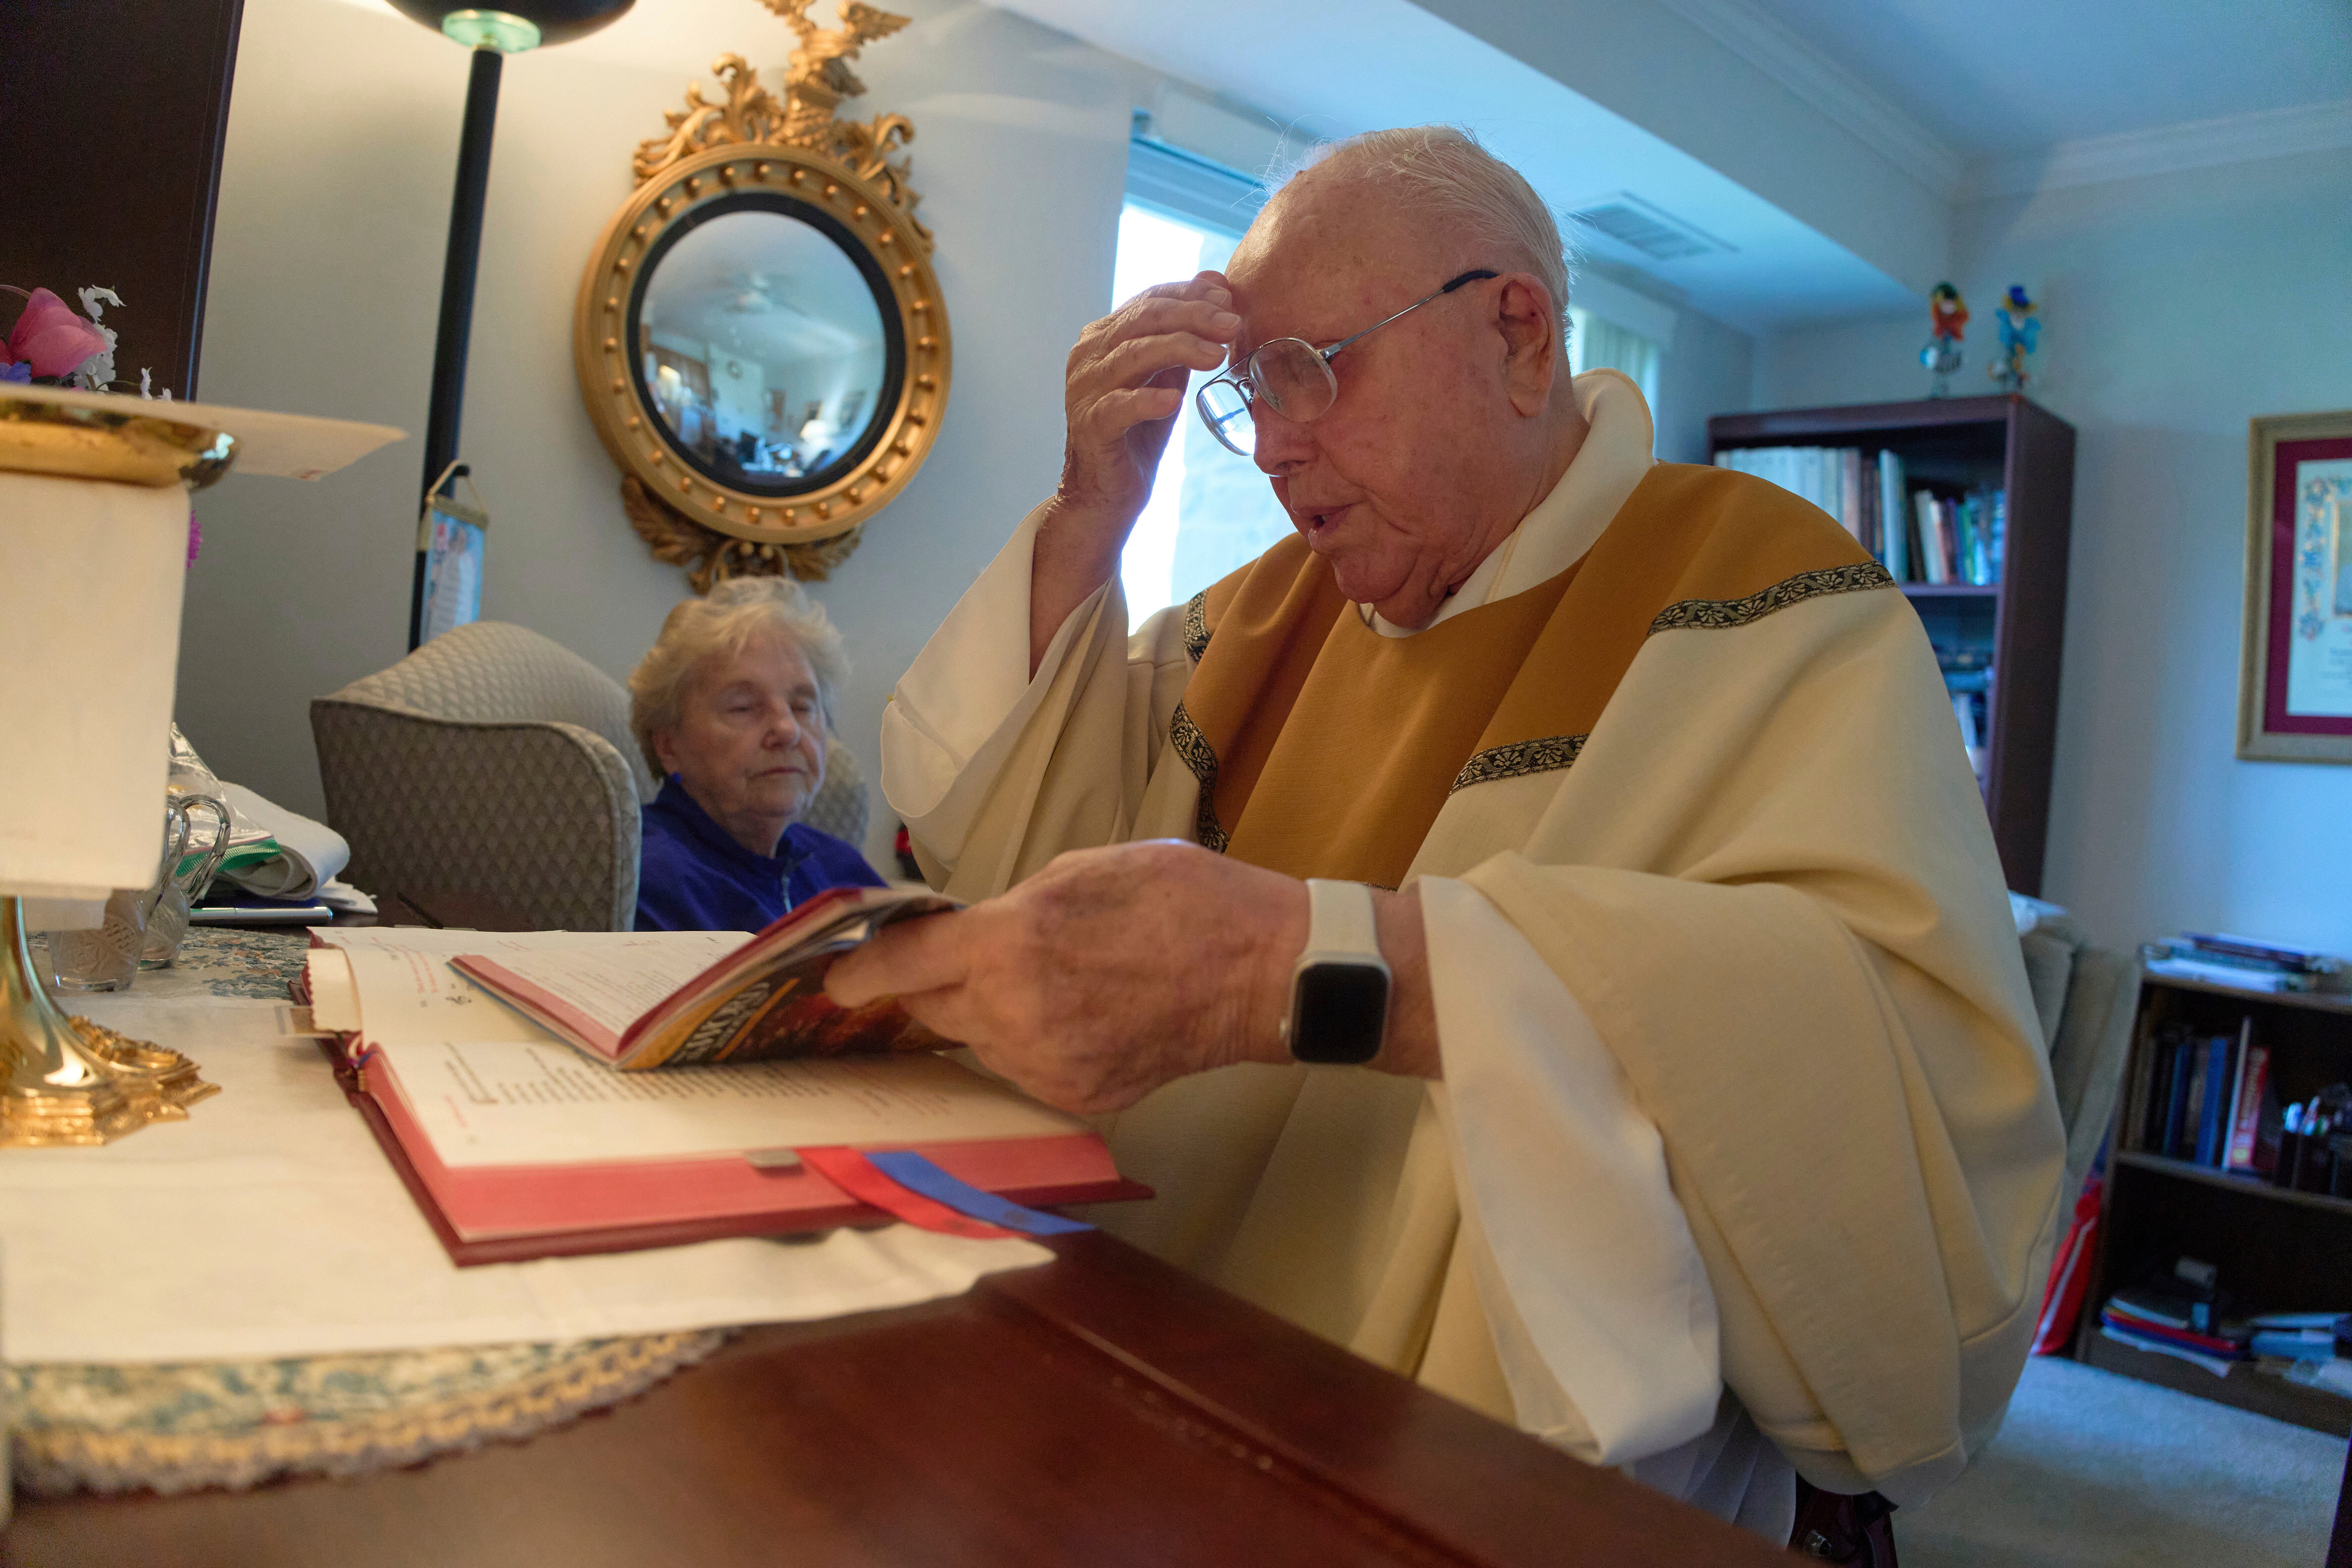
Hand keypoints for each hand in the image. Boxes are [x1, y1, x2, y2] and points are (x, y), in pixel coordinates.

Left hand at [825, 840, 1299, 1113]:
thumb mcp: (1081, 871)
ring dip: (987, 1014)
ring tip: (1044, 982)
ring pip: (978, 1041)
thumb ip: (1011, 910)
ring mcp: (1045, 1064)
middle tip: (955, 964)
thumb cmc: (1178, 899)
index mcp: (1008, 943)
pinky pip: (1024, 1070)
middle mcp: (1014, 1013)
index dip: (859, 974)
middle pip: (932, 1008)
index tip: (836, 980)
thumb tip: (967, 936)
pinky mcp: (1078, 1096)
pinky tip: (1079, 1015)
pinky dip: (1033, 1044)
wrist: (1260, 970)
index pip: (902, 966)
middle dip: (932, 987)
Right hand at [1031, 273, 1239, 671]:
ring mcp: (1084, 391)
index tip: (1230, 297)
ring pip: (1133, 354)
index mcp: (1103, 338)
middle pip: (1144, 320)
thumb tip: (1217, 288)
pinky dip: (1147, 400)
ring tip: (1217, 354)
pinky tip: (1175, 400)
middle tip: (1233, 323)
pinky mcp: (1089, 426)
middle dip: (1193, 315)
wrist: (1106, 497)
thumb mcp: (1165, 379)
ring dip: (1179, 348)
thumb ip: (1183, 339)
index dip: (1190, 294)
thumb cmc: (1138, 436)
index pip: (1149, 301)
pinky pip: (1118, 407)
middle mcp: (1088, 356)